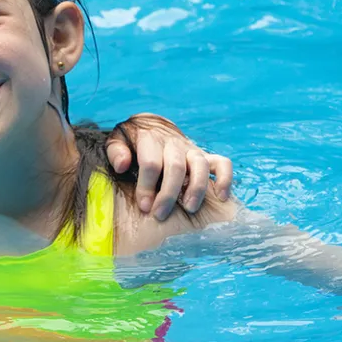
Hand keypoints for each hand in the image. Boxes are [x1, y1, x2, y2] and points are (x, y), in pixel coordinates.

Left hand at [107, 114, 232, 220]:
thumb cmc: (132, 142)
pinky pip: (223, 163)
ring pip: (200, 164)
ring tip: (189, 208)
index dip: (147, 186)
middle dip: (168, 193)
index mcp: (151, 140)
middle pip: (175, 166)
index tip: (144, 206)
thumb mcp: (118, 141)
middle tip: (160, 215)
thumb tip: (123, 165)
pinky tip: (222, 197)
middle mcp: (173, 144)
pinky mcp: (206, 156)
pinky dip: (225, 179)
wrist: (152, 127)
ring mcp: (191, 150)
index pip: (151, 163)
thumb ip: (116, 151)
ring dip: (196, 188)